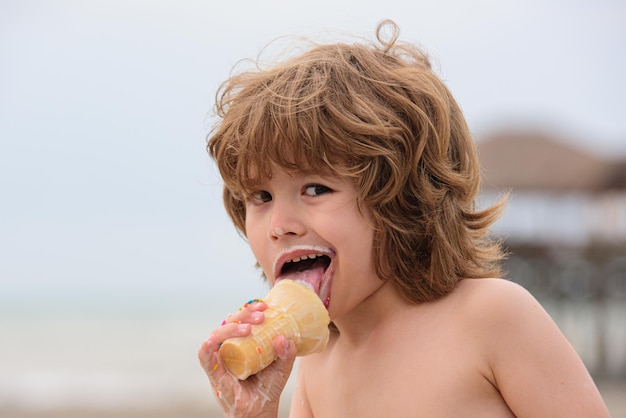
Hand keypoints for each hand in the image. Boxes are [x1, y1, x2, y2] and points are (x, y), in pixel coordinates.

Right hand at [198, 301, 296, 417]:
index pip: (242, 318)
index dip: (250, 308)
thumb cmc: (267, 387)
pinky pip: (204, 357)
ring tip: (248, 328)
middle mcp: (229, 346)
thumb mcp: (282, 367)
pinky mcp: (214, 373)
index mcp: (243, 341)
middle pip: (229, 322)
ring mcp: (220, 359)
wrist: (259, 411)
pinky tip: (213, 341)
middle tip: (262, 315)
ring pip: (216, 335)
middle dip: (244, 314)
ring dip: (229, 328)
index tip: (264, 305)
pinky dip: (207, 348)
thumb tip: (284, 338)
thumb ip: (286, 353)